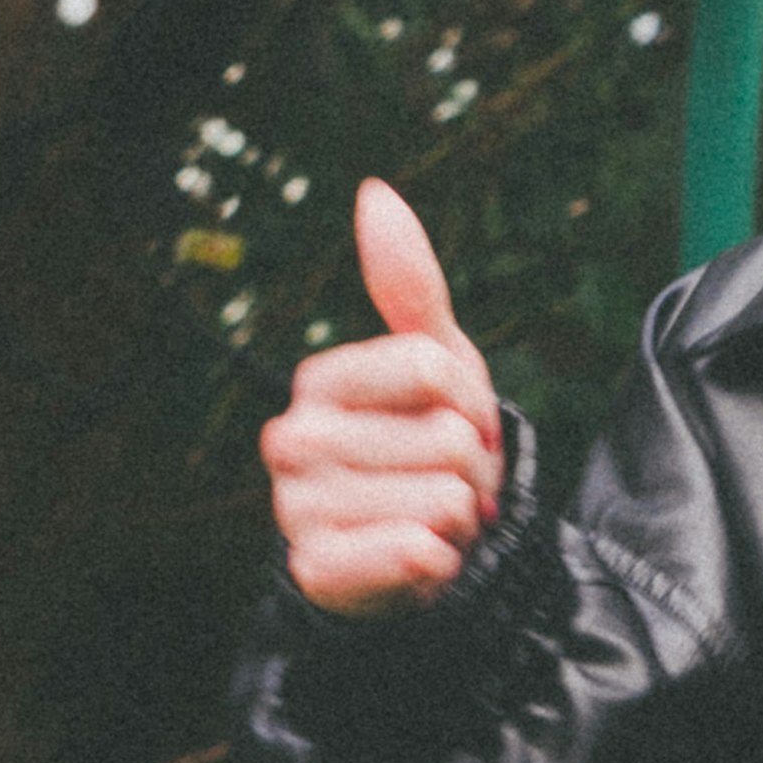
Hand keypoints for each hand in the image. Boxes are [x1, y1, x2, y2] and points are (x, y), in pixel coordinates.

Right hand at [260, 182, 506, 613]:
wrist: (414, 553)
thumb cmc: (426, 445)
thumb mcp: (436, 361)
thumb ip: (409, 283)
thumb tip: (373, 191)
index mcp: (319, 381)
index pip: (434, 367)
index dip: (471, 400)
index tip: (457, 421)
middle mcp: (292, 440)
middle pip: (446, 438)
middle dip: (470, 468)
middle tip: (443, 484)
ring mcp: (297, 509)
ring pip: (441, 499)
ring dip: (458, 520)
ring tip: (430, 522)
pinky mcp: (317, 572)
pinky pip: (415, 553)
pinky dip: (439, 563)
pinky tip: (417, 562)